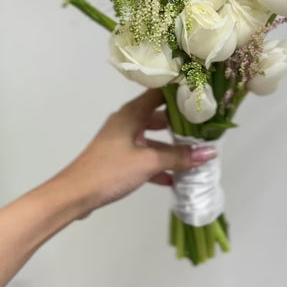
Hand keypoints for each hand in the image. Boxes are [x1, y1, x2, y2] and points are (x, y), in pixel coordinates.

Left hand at [63, 89, 215, 214]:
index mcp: (132, 113)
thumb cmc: (110, 171)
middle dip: (181, 123)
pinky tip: (175, 178)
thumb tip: (210, 153)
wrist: (75, 194)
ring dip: (171, 146)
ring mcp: (122, 140)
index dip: (181, 92)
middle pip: (158, 115)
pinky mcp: (119, 158)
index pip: (160, 92)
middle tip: (205, 127)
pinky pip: (144, 155)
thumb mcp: (148, 163)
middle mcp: (127, 121)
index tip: (203, 95)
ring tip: (195, 152)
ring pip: (152, 137)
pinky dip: (159, 163)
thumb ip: (179, 157)